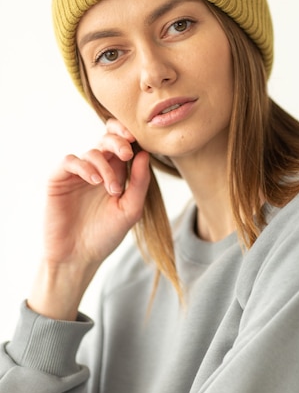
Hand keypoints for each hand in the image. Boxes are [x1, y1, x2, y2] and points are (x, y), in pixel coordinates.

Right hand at [29, 120, 149, 318]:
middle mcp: (97, 169)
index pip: (122, 144)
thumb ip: (140, 183)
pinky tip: (95, 181)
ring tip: (112, 189)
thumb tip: (144, 154)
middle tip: (127, 153)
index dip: (128, 135)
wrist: (78, 257)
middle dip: (118, 141)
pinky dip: (84, 167)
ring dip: (105, 166)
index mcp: (116, 173)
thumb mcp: (130, 210)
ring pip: (92, 152)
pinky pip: (70, 161)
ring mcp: (78, 174)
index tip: (138, 139)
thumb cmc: (105, 235)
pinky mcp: (59, 179)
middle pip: (107, 140)